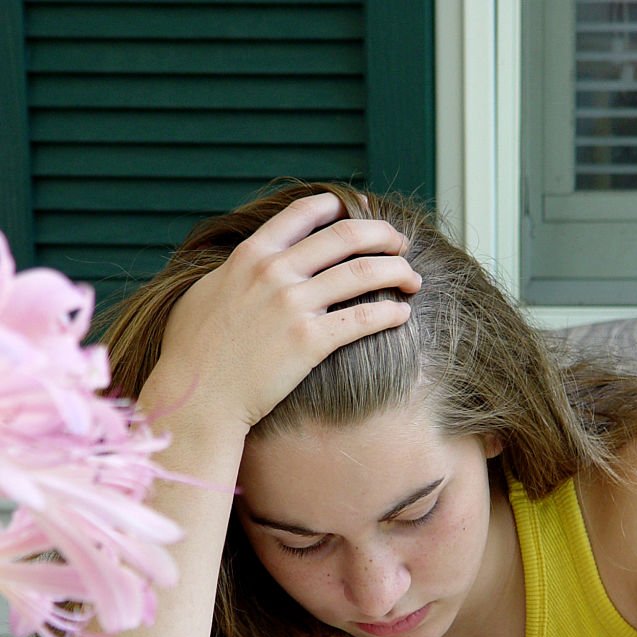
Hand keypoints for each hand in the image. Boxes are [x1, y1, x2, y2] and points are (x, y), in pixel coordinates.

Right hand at [157, 193, 420, 426]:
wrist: (196, 398)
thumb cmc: (191, 354)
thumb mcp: (203, 295)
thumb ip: (231, 274)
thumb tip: (243, 268)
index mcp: (250, 256)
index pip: (305, 214)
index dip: (340, 208)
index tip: (361, 212)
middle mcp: (274, 273)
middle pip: (345, 237)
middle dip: (382, 235)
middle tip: (401, 243)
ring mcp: (292, 306)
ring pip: (362, 273)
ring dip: (396, 271)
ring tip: (413, 279)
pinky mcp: (308, 342)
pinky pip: (361, 319)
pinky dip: (388, 314)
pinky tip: (402, 314)